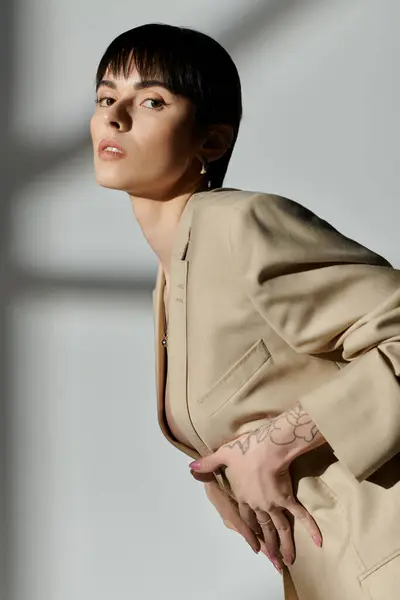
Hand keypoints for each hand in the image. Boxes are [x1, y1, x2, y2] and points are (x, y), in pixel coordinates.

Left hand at [189, 405, 324, 566]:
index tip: (253, 544)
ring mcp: (273, 504)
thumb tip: (191, 467)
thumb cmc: (245, 450)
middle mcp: (257, 504)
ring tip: (288, 561)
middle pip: (263, 527)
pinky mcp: (287, 499)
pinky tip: (319, 541)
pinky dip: (310, 528)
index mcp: (242, 496)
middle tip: (273, 560)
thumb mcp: (222, 454)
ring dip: (285, 546)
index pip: (245, 517)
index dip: (249, 530)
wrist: (267, 448)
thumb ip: (208, 463)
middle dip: (268, 545)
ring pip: (280, 528)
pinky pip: (300, 516)